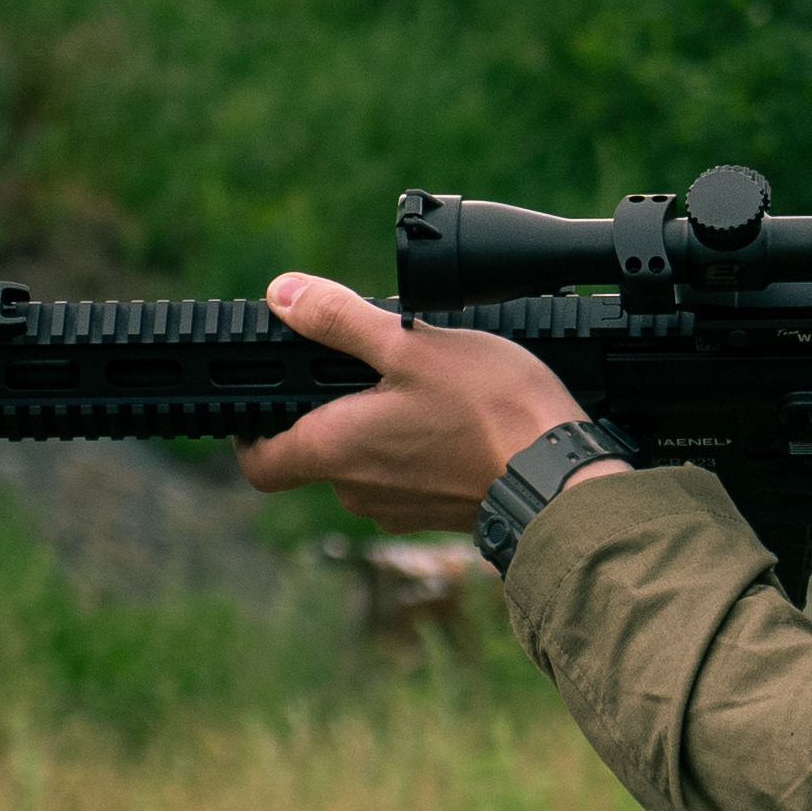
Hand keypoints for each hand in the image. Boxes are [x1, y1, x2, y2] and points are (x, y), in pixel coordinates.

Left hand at [232, 275, 592, 530]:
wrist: (562, 478)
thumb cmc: (489, 412)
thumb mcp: (409, 344)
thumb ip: (338, 319)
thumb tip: (283, 294)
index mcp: (335, 449)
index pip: (259, 461)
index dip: (250, 432)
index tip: (262, 406)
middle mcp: (357, 491)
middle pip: (319, 455)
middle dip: (335, 414)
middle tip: (367, 371)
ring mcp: (399, 510)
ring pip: (369, 468)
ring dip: (383, 433)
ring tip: (426, 392)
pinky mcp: (440, 516)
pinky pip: (411, 481)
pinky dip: (421, 454)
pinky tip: (458, 424)